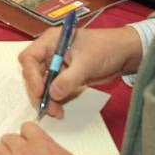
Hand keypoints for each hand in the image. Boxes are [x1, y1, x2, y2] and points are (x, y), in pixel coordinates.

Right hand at [19, 25, 142, 118]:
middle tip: (46, 108)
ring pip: (43, 84)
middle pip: (33, 73)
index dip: (31, 75)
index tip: (40, 91)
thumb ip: (68, 79)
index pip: (30, 57)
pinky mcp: (65, 77)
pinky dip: (55, 100)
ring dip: (47, 99)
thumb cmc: (105, 48)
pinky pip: (54, 90)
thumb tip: (52, 94)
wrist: (124, 54)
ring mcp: (57, 65)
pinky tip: (60, 110)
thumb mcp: (87, 63)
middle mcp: (50, 52)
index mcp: (51, 41)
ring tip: (56, 113)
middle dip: (38, 91)